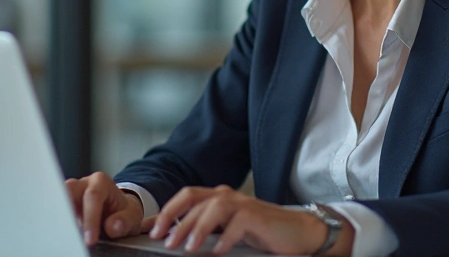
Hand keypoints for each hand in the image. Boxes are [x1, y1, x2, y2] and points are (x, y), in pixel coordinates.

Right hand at [64, 172, 149, 246]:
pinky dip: (59, 222)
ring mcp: (71, 194)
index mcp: (101, 182)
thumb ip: (125, 221)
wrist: (119, 211)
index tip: (90, 240)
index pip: (92, 196)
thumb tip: (112, 227)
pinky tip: (62, 235)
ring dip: (61, 217)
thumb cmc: (124, 212)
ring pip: (58, 199)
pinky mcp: (64, 205)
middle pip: (68, 191)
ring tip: (66, 237)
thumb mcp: (132, 216)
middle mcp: (83, 184)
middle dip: (68, 212)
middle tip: (71, 235)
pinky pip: (57, 210)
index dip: (90, 219)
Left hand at [149, 185, 353, 254]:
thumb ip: (205, 233)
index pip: (185, 197)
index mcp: (217, 198)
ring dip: (198, 227)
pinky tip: (219, 251)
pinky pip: (239, 222)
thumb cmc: (262, 234)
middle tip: (162, 239)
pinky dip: (226, 237)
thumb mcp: (228, 233)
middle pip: (193, 198)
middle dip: (174, 217)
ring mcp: (244, 204)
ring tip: (188, 247)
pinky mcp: (259, 215)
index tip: (148, 230)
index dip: (165, 211)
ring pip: (213, 207)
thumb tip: (177, 241)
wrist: (299, 233)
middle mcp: (228, 196)